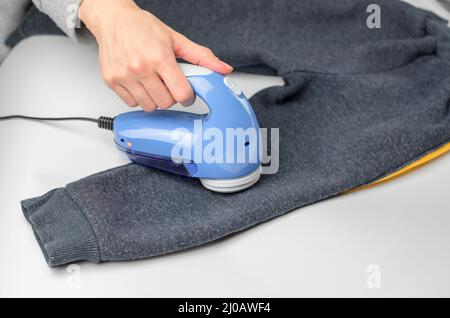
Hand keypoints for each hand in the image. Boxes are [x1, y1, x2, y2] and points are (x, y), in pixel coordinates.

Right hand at [79, 0, 232, 110]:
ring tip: (153, 83)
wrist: (113, 20)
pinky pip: (131, 103)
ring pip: (149, 106)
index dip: (187, 96)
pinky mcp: (112, 81)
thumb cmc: (142, 28)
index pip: (181, 93)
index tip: (185, 92)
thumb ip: (201, 56)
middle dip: (171, 96)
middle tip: (168, 84)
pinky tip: (140, 83)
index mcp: (159, 57)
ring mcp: (124, 76)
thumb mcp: (176, 39)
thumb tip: (223, 68)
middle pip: (166, 103)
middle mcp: (140, 67)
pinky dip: (138, 97)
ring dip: (155, 99)